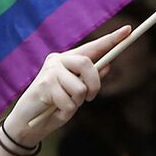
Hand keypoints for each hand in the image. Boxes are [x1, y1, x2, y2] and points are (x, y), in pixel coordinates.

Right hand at [2, 26, 131, 147]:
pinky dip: (66, 112)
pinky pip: (69, 101)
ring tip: (63, 107)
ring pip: (79, 88)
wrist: (26, 124)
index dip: (110, 40)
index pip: (92, 48)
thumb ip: (88, 80)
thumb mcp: (74, 94)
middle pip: (87, 64)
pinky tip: (54, 112)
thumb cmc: (51, 107)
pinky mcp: (44, 86)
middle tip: (91, 98)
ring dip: (76, 103)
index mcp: (66, 60)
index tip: (128, 30)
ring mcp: (50, 72)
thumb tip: (107, 65)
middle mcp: (57, 61)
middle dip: (94, 84)